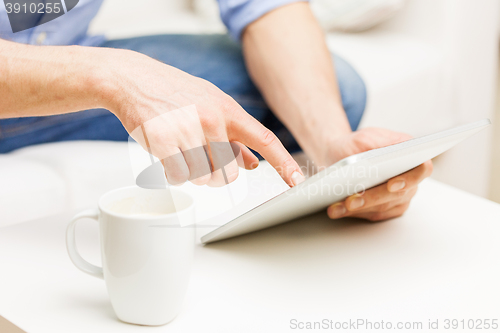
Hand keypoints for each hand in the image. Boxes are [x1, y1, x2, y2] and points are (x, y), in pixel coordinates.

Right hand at [101, 49, 304, 186]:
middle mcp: (212, 119)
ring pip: (202, 177)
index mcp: (228, 110)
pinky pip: (179, 176)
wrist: (134, 79)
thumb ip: (235, 136)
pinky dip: (174, 173)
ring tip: (181, 151)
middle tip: (201, 161)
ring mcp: (188, 129)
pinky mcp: (163, 140)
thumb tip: (254, 164)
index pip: (265, 140)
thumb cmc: (176, 93)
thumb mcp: (212, 106)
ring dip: (192, 173)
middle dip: (216, 175)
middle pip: (227, 172)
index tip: (298, 181)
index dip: (285, 163)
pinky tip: (168, 156)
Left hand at [324, 128, 432, 220]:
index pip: (421, 168)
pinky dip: (353, 213)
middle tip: (352, 200)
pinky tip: (338, 210)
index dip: (410, 179)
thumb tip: (386, 155)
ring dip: (359, 208)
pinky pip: (372, 214)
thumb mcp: (364, 138)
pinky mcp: (385, 208)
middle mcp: (409, 177)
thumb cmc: (355, 145)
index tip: (391, 185)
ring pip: (383, 207)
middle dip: (373, 198)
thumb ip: (377, 144)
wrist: (339, 155)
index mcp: (409, 154)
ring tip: (338, 206)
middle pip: (399, 194)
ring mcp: (399, 195)